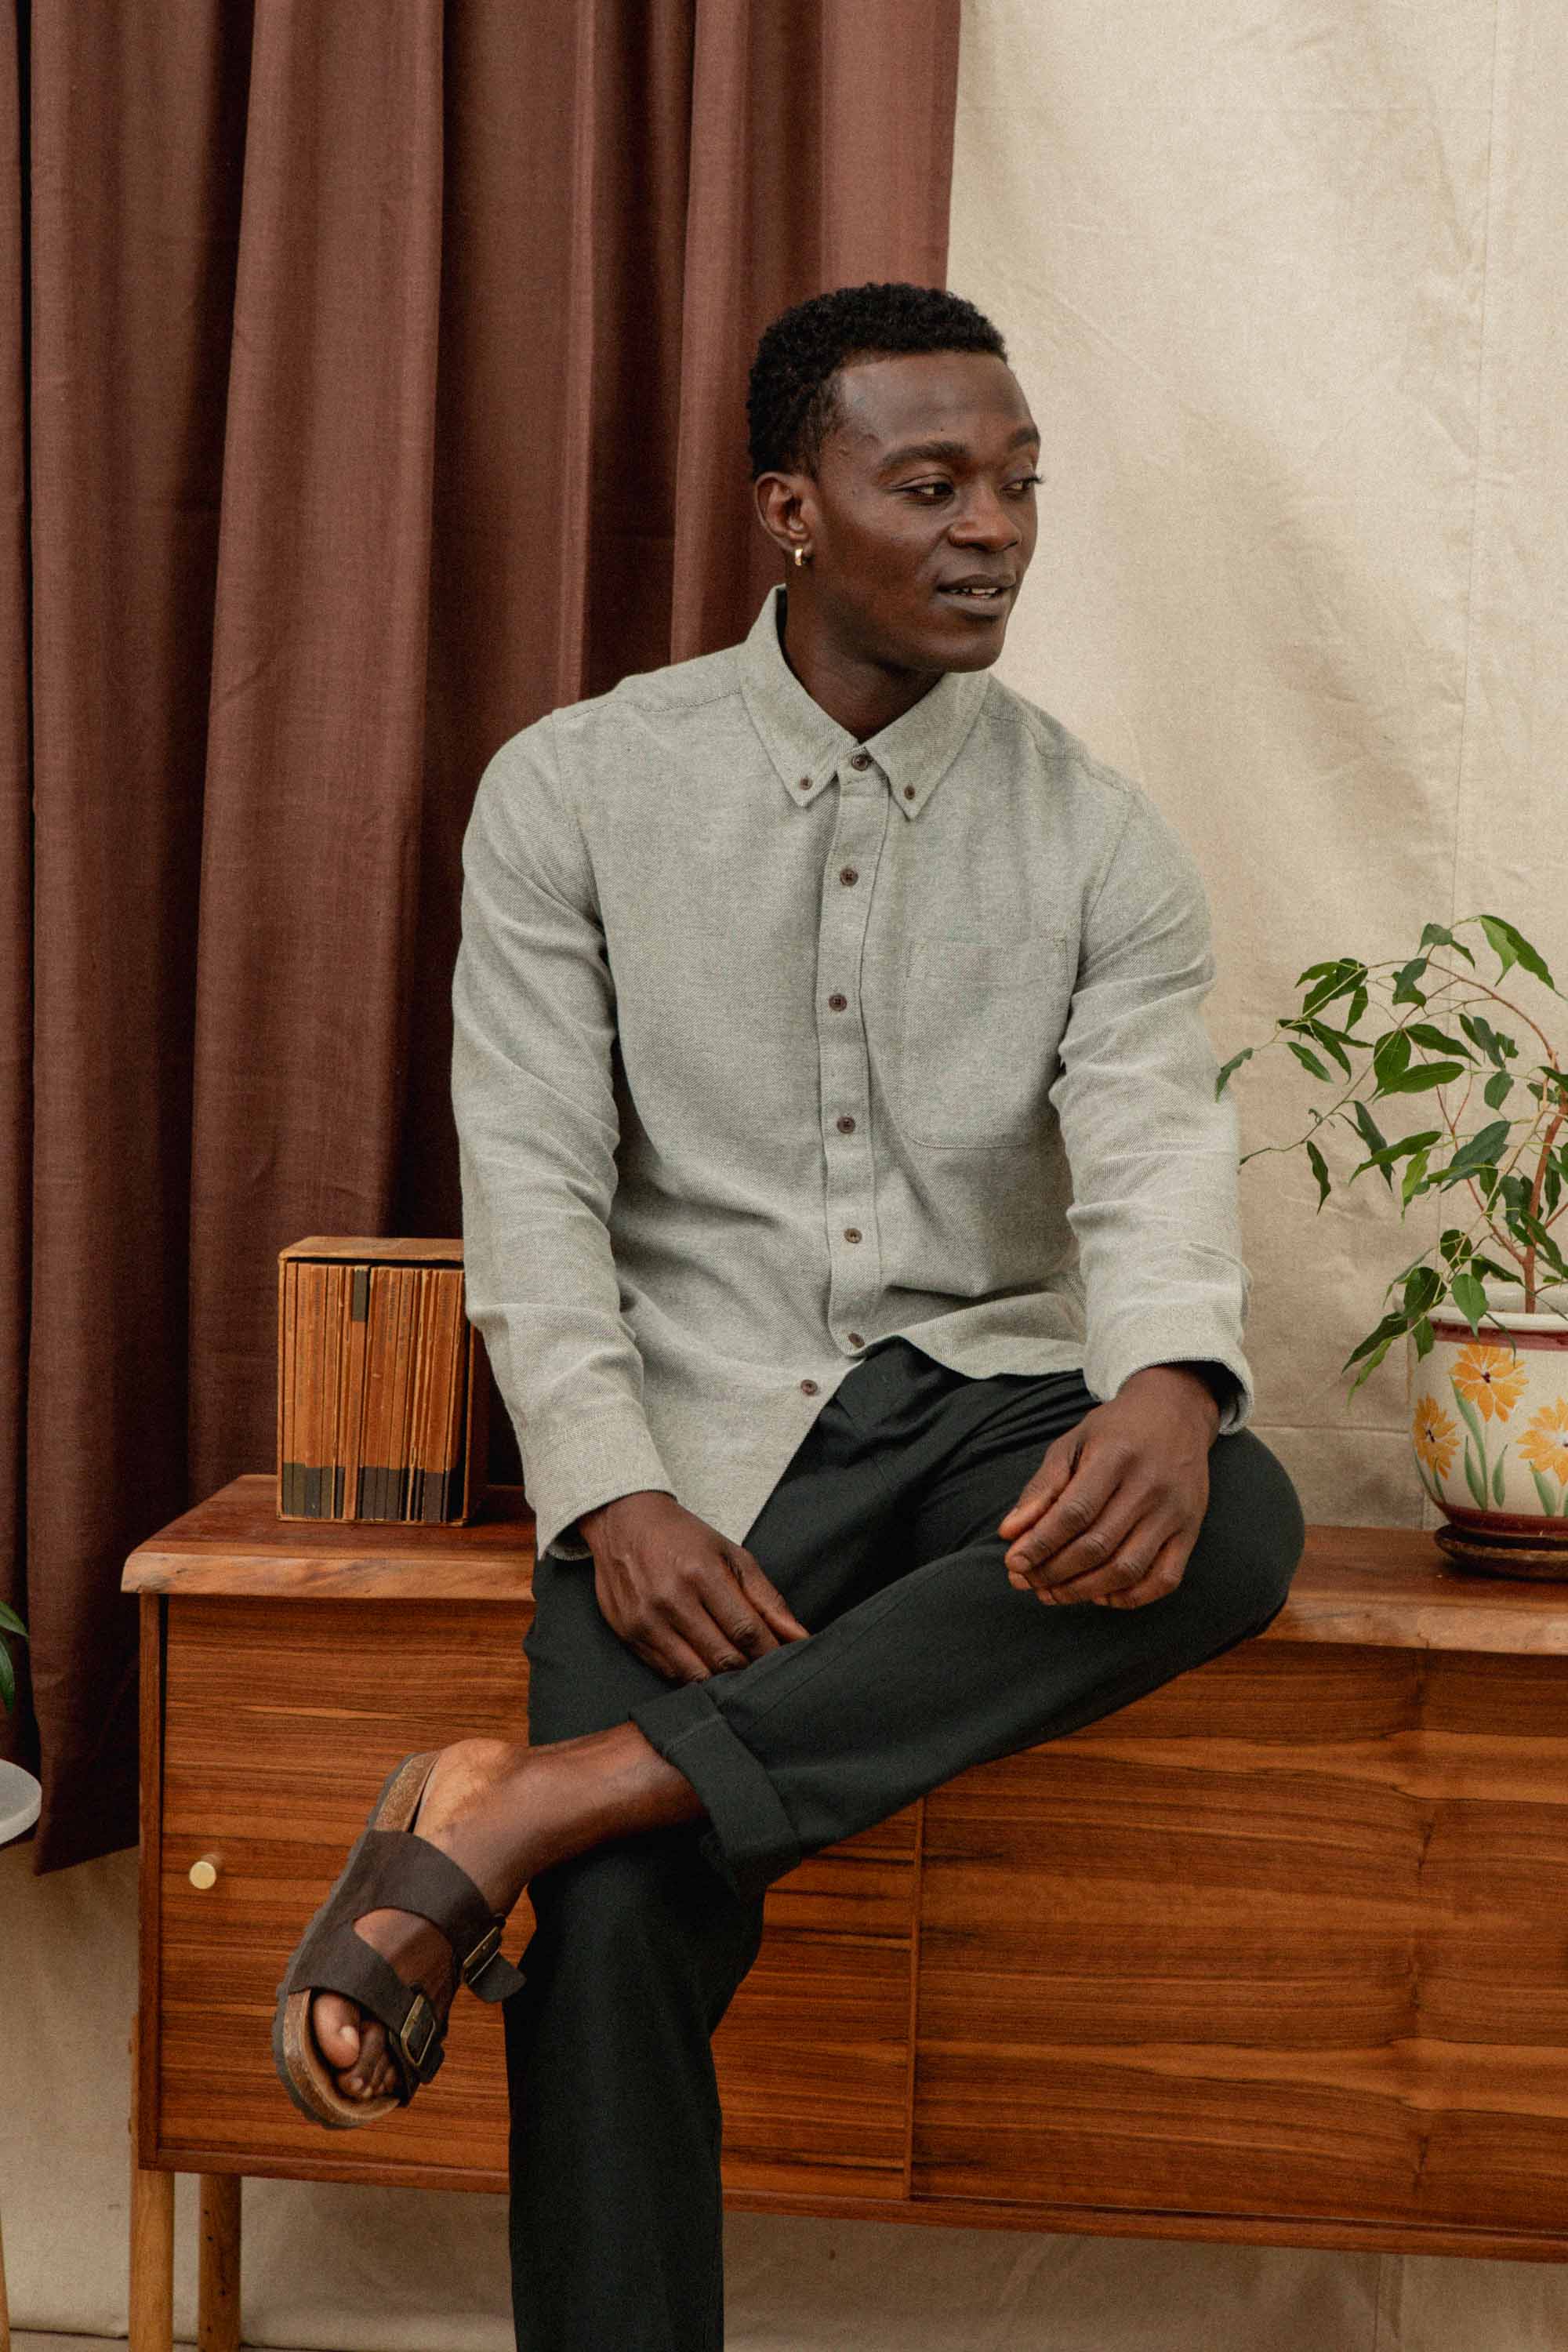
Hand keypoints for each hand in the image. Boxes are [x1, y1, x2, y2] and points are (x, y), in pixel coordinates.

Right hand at [578, 1489, 810, 1682]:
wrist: (623, 1522)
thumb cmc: (685, 1538)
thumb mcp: (732, 1555)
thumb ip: (767, 1598)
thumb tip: (799, 1637)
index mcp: (701, 1573)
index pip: (745, 1630)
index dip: (770, 1652)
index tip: (785, 1661)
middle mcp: (670, 1599)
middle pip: (722, 1658)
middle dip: (750, 1669)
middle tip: (763, 1669)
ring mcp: (646, 1621)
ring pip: (696, 1674)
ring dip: (722, 1679)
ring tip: (736, 1670)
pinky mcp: (629, 1635)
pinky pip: (669, 1672)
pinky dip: (693, 1676)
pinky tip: (706, 1665)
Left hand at [996, 1366, 1218, 1609]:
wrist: (1176, 1412)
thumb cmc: (1115, 1430)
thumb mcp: (1072, 1442)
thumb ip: (1042, 1487)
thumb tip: (1009, 1533)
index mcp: (1115, 1456)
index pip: (1074, 1512)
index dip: (1040, 1544)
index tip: (1013, 1564)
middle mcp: (1150, 1485)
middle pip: (1097, 1546)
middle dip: (1054, 1571)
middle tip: (1026, 1581)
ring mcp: (1175, 1511)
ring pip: (1127, 1569)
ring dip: (1084, 1590)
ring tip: (1052, 1593)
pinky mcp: (1190, 1531)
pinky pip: (1164, 1579)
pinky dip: (1129, 1598)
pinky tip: (1100, 1595)